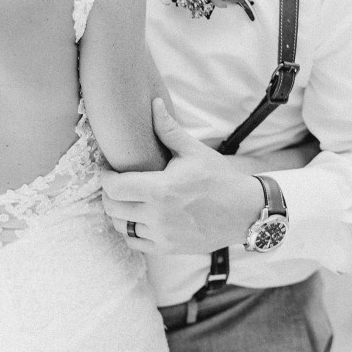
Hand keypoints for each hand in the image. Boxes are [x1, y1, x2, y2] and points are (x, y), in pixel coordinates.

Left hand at [101, 98, 263, 254]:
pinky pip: (135, 243)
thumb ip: (168, 129)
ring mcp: (163, 236)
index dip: (106, 177)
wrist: (245, 212)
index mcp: (161, 190)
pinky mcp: (169, 249)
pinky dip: (131, 231)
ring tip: (126, 198)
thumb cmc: (219, 179)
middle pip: (113, 208)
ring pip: (122, 227)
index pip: (114, 188)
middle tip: (116, 182)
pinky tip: (138, 217)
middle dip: (109, 194)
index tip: (109, 169)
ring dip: (119, 212)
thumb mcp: (194, 151)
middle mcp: (158, 217)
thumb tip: (154, 103)